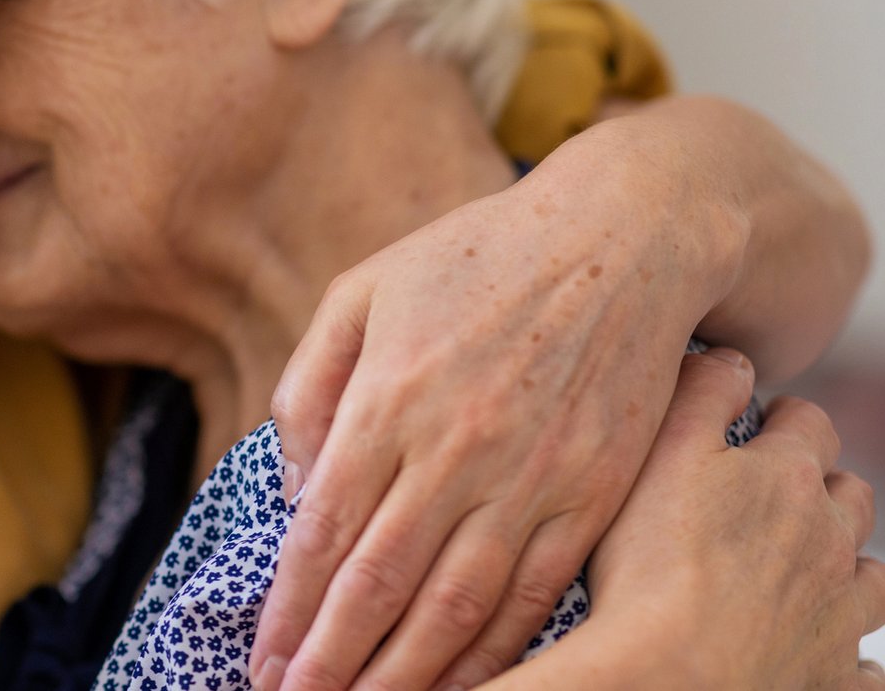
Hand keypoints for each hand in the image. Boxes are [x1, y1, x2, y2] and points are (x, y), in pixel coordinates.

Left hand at [251, 156, 742, 690]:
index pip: (323, 534)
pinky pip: (536, 594)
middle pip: (380, 585)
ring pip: (456, 607)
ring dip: (406, 676)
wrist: (621, 237)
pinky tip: (463, 688)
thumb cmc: (473, 260)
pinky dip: (496, 653)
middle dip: (332, 662)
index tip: (263, 662)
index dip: (290, 611)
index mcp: (386, 399)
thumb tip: (292, 488)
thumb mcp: (359, 293)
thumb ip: (309, 387)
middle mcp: (453, 448)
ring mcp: (530, 477)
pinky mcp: (592, 493)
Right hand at [586, 350, 884, 689]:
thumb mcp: (658, 454)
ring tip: (805, 574)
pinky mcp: (832, 679)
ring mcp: (838, 615)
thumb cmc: (650, 568)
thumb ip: (698, 394)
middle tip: (771, 498)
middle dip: (822, 489)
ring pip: (874, 579)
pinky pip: (864, 669)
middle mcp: (829, 542)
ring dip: (849, 570)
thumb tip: (731, 357)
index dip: (784, 419)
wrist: (669, 678)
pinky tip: (817, 652)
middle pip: (851, 497)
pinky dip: (849, 657)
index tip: (756, 426)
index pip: (809, 424)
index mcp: (787, 480)